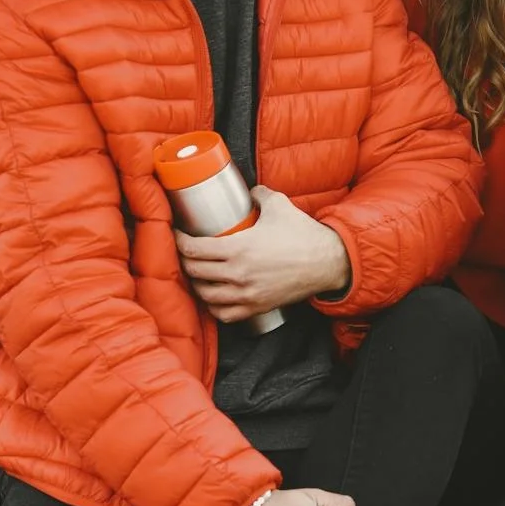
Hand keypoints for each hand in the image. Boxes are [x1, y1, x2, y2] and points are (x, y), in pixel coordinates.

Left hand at [176, 187, 351, 322]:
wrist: (327, 263)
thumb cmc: (303, 234)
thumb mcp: (278, 204)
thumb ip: (258, 194)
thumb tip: (249, 191)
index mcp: (237, 248)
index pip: (192, 249)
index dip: (178, 240)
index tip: (177, 234)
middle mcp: (237, 275)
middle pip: (194, 272)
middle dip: (184, 261)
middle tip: (185, 251)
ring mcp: (246, 295)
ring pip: (205, 295)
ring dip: (197, 284)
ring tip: (197, 273)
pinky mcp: (256, 307)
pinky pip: (224, 314)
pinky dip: (213, 306)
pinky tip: (213, 296)